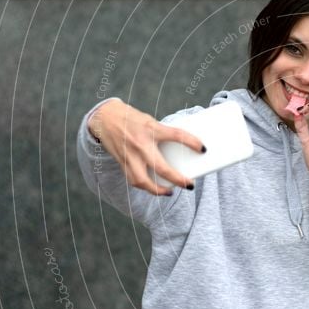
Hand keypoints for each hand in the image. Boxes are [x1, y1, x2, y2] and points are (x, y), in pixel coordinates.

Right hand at [88, 99, 205, 194]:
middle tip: (189, 185)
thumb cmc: (131, 118)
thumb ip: (163, 133)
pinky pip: (134, 180)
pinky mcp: (122, 162)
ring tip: (169, 191)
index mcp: (151, 128)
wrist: (104, 117)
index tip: (203, 149)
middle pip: (161, 167)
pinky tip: (154, 188)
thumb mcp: (150, 120)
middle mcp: (140, 143)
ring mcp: (130, 155)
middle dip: (177, 179)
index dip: (192, 142)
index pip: (176, 135)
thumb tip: (182, 146)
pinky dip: (145, 186)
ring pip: (143, 181)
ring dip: (158, 190)